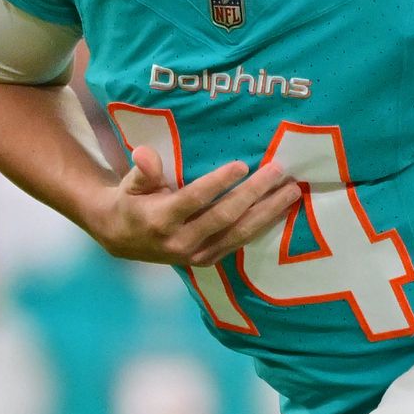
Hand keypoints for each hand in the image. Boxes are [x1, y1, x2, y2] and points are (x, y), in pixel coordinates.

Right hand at [89, 147, 302, 266]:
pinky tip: (283, 210)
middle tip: (278, 171)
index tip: (242, 164)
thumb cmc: (132, 202)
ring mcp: (197, 255)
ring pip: (239, 233)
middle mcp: (181, 241)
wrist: (121, 239)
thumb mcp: (130, 184)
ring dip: (268, 211)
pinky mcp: (208, 260)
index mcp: (161, 220)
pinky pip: (240, 242)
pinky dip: (263, 226)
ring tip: (291, 191)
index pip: (194, 199)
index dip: (218, 183)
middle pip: (225, 216)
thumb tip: (144, 153)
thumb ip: (142, 171)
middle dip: (254, 193)